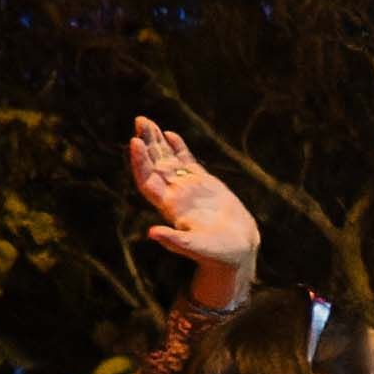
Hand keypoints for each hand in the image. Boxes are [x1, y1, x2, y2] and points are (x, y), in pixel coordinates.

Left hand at [127, 117, 257, 307]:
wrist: (238, 251)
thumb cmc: (218, 253)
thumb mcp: (196, 248)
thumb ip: (175, 241)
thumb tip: (152, 233)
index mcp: (169, 208)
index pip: (148, 181)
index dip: (140, 162)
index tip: (135, 142)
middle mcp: (175, 196)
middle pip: (154, 165)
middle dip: (146, 143)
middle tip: (139, 120)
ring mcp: (188, 188)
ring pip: (167, 160)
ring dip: (157, 141)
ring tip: (146, 121)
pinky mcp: (204, 184)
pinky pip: (186, 162)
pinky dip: (179, 148)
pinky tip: (170, 134)